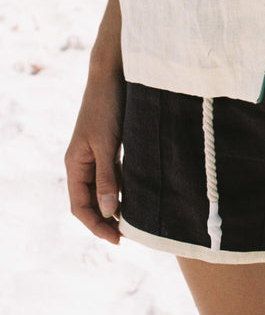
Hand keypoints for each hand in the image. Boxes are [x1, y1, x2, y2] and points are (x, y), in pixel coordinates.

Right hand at [65, 66, 124, 244]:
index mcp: (75, 164)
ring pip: (103, 189)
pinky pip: (114, 174)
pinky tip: (139, 195)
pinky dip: (123, 188)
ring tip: (136, 221)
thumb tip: (106, 212)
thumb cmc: (107, 107)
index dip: (95, 226)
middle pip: (90, 201)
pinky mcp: (110, 145)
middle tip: (129, 236)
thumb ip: (106, 177)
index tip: (117, 240)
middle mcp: (83, 162)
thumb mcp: (107, 144)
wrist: (112, 74)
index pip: (79, 206)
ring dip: (116, 205)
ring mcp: (96, 154)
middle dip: (106, 220)